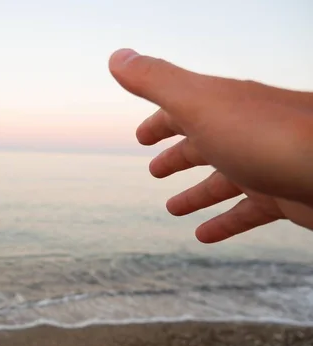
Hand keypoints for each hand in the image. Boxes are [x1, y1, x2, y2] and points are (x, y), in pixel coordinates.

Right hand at [108, 49, 312, 241]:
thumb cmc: (267, 136)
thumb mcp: (198, 104)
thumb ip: (157, 82)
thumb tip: (117, 57)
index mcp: (218, 109)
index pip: (180, 111)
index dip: (157, 124)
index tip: (140, 138)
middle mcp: (241, 134)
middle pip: (202, 145)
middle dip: (176, 157)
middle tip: (154, 171)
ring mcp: (263, 166)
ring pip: (221, 182)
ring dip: (195, 195)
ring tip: (172, 209)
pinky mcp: (281, 197)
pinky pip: (245, 213)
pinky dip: (222, 223)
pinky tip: (203, 235)